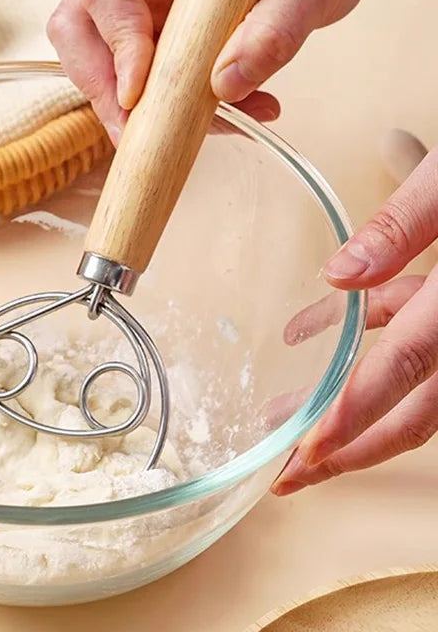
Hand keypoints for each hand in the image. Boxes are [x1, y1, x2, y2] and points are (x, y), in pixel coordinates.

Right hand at [47, 0, 373, 144]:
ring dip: (123, 106)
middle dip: (100, 87)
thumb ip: (276, 30)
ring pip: (94, 58)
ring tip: (178, 136)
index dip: (118, 49)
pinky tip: (216, 118)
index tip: (138, 96)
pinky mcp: (149, 30)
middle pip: (78, 28)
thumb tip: (226, 87)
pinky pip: (134, 78)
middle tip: (134, 133)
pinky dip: (159, 110)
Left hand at [272, 148, 437, 495]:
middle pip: (416, 409)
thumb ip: (403, 223)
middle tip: (292, 474)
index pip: (408, 369)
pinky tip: (308, 326)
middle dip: (352, 446)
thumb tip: (339, 274)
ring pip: (412, 377)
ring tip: (282, 410)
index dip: (358, 417)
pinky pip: (416, 334)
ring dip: (347, 395)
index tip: (309, 455)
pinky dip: (367, 332)